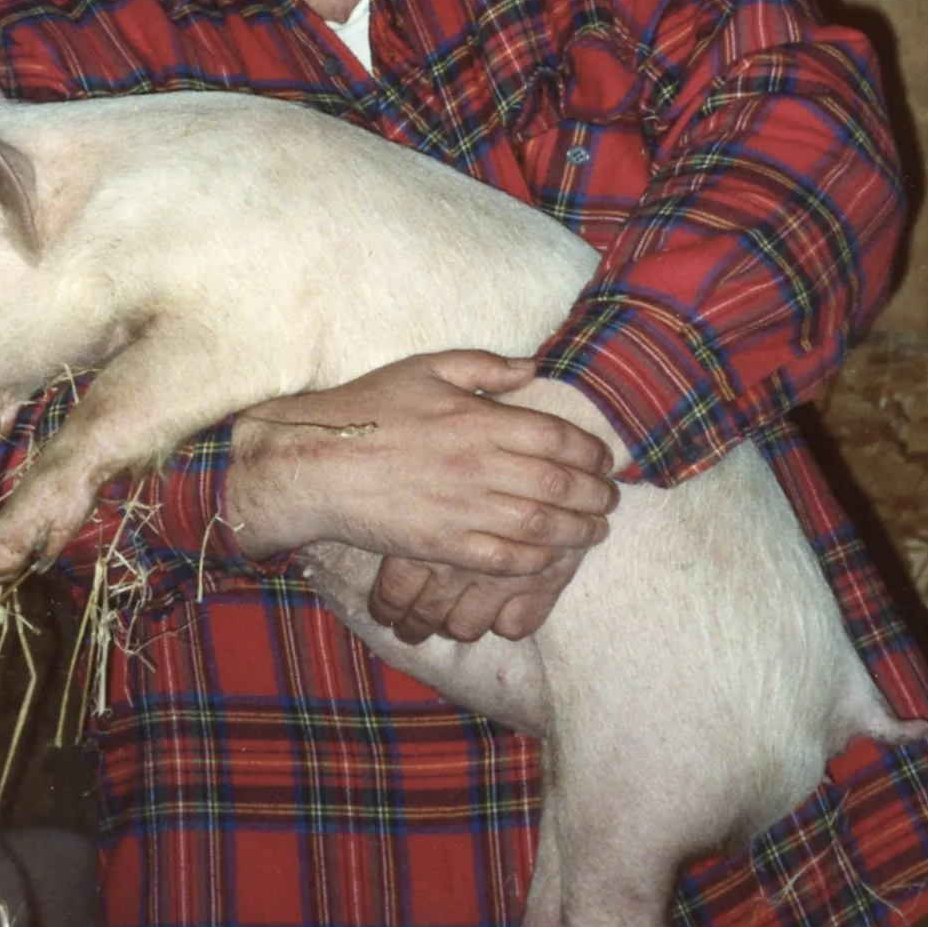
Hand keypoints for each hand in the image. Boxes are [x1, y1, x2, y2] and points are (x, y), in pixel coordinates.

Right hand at [226, 350, 616, 631]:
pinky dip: (536, 560)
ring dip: (578, 531)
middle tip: (610, 501)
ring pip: (541, 526)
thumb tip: (532, 368)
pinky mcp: (444, 546)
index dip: (590, 452)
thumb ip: (485, 366)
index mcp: (479, 419)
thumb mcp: (426, 368)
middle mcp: (479, 465)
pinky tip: (550, 556)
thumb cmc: (369, 409)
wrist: (317, 463)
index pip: (557, 437)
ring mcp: (463, 509)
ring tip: (595, 532)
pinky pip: (505, 559)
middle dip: (596, 496)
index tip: (602, 461)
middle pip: (560, 485)